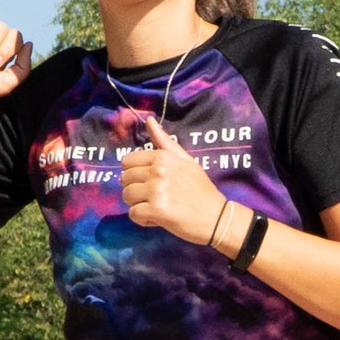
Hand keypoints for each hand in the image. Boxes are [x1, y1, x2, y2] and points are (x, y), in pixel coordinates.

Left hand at [114, 116, 227, 245]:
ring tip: (156, 206)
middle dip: (135, 189)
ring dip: (138, 204)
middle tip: (153, 196)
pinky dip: (143, 219)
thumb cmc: (200, 188)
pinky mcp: (156, 210)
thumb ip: (164, 141)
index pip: (127, 161)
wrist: (215, 216)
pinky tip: (158, 218)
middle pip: (125, 179)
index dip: (135, 174)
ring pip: (127, 196)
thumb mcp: (185, 160)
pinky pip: (133, 214)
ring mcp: (156, 190)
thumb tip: (148, 119)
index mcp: (162, 157)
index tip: (149, 182)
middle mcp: (158, 171)